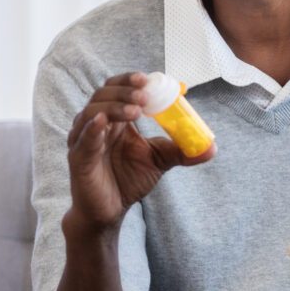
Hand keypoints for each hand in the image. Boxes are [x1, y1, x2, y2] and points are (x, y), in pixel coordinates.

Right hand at [64, 72, 215, 232]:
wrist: (111, 210)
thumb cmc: (129, 180)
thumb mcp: (160, 160)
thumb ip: (181, 150)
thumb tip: (211, 148)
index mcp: (115, 118)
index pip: (118, 88)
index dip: (130, 80)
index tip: (149, 80)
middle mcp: (97, 123)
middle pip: (104, 94)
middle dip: (124, 91)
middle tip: (145, 96)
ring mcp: (84, 139)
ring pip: (92, 111)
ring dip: (114, 107)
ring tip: (136, 111)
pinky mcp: (78, 158)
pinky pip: (82, 139)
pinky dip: (91, 128)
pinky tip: (103, 122)